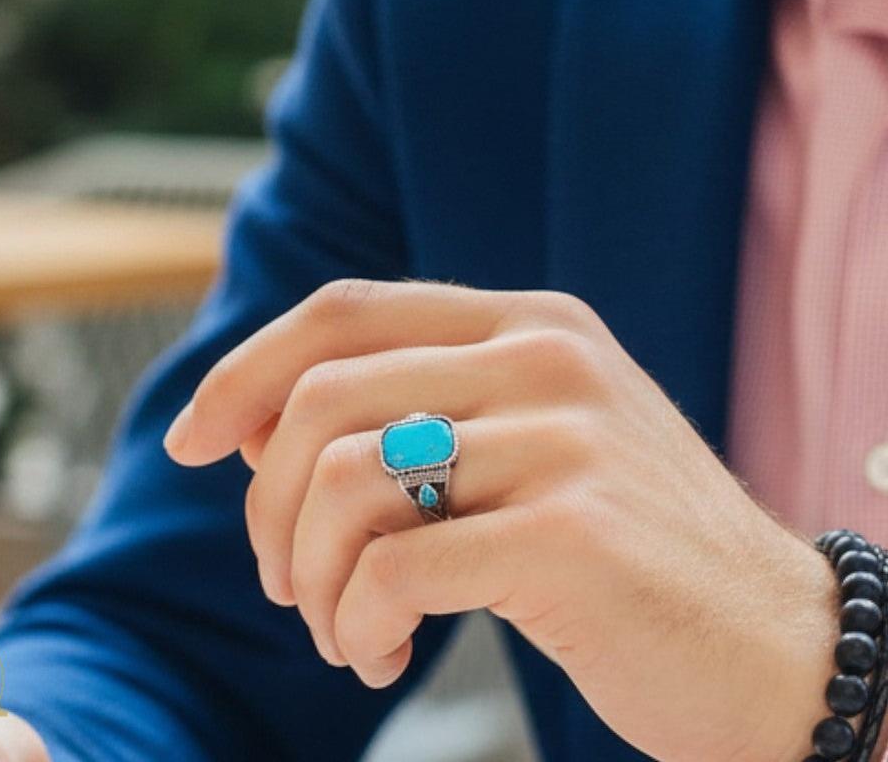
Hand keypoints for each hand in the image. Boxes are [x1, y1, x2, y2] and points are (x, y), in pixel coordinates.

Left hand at [166, 280, 839, 761]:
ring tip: (340, 630)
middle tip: (284, 582)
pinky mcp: (573, 532)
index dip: (244, 369)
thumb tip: (246, 422)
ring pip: (344, 482)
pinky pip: (393, 567)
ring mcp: (564, 439)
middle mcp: (545, 359)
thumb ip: (405, 419)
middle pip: (322, 399)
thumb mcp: (518, 452)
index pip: (344, 311)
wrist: (776, 644)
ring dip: (310, 578)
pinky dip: (355, 622)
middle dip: (266, 503)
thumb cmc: (623, 550)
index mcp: (527, 324)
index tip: (188, 440)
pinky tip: (381, 653)